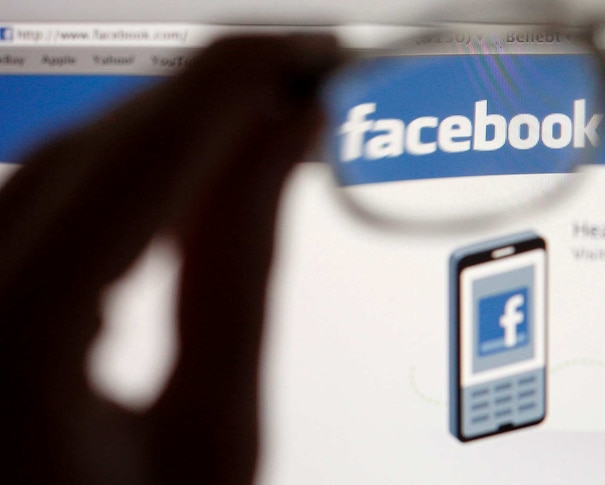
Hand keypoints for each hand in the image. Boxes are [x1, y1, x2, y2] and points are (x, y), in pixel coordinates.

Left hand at [0, 34, 341, 483]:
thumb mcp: (216, 434)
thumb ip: (242, 271)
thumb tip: (283, 144)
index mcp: (9, 356)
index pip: (129, 166)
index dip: (226, 87)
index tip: (300, 52)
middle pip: (78, 157)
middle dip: (196, 105)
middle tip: (291, 84)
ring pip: (45, 176)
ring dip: (155, 140)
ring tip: (250, 131)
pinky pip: (27, 216)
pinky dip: (111, 187)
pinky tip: (172, 189)